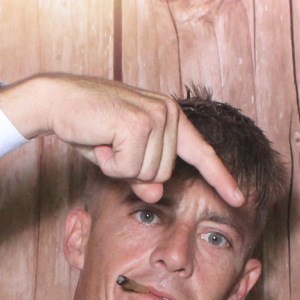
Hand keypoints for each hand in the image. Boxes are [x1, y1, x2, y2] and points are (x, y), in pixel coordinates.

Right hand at [0, 74, 245, 206]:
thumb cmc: (90, 126)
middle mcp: (169, 113)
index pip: (202, 153)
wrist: (58, 100)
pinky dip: (109, 163)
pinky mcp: (138, 124)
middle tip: (111, 145)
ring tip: (104, 139)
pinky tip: (100, 138)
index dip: (222, 179)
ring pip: (146, 174)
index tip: (240, 199)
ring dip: (119, 166)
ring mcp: (156, 117)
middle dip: (132, 171)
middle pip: (162, 175)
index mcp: (172, 117)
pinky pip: (128, 168)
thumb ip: (143, 175)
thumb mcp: (121, 157)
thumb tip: (157, 194)